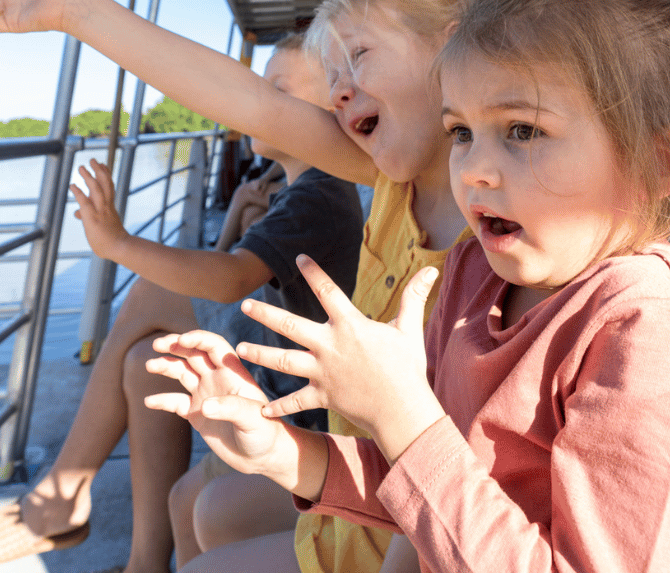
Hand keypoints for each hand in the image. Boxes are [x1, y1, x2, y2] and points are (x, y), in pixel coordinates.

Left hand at [70, 159, 129, 262]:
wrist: (119, 247)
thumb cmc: (110, 240)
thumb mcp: (99, 225)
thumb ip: (87, 216)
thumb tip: (77, 212)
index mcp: (110, 206)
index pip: (109, 186)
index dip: (106, 174)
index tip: (103, 165)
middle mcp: (107, 205)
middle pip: (105, 183)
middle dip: (99, 170)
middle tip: (93, 160)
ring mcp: (101, 210)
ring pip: (96, 189)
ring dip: (89, 177)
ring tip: (82, 167)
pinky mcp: (93, 218)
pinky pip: (85, 202)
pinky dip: (78, 193)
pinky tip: (73, 186)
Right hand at [145, 330, 285, 475]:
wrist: (263, 457)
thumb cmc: (265, 433)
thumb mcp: (252, 418)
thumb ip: (232, 408)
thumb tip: (205, 405)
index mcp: (233, 373)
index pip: (213, 346)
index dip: (197, 339)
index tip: (180, 340)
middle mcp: (218, 379)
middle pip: (194, 354)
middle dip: (176, 346)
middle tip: (156, 344)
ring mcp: (206, 395)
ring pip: (182, 373)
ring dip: (166, 366)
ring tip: (150, 365)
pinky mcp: (197, 415)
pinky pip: (176, 402)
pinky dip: (163, 400)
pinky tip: (149, 401)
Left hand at [238, 256, 445, 464]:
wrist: (403, 412)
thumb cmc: (408, 369)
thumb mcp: (409, 329)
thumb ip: (413, 298)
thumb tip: (431, 269)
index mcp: (350, 326)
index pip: (327, 291)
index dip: (313, 272)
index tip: (299, 258)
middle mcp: (330, 346)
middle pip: (290, 326)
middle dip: (265, 315)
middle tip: (244, 305)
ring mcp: (323, 373)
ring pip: (284, 362)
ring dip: (260, 355)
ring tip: (238, 349)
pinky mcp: (323, 397)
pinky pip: (296, 401)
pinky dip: (278, 406)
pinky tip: (260, 407)